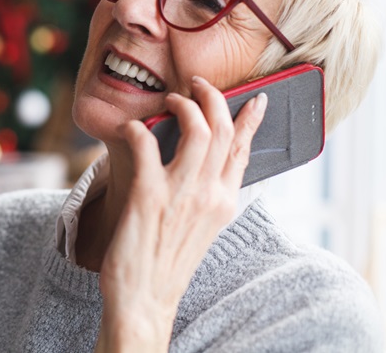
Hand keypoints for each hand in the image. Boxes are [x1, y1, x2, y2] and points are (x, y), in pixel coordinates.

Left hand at [95, 76, 267, 351]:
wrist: (145, 300)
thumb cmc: (167, 262)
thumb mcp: (201, 227)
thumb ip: (207, 193)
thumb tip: (204, 163)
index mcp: (224, 202)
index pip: (244, 150)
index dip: (250, 119)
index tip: (256, 97)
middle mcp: (209, 194)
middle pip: (224, 130)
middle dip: (212, 97)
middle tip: (196, 85)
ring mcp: (181, 194)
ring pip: (198, 130)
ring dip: (182, 105)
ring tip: (169, 101)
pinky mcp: (149, 195)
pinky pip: (145, 145)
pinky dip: (137, 128)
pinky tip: (130, 128)